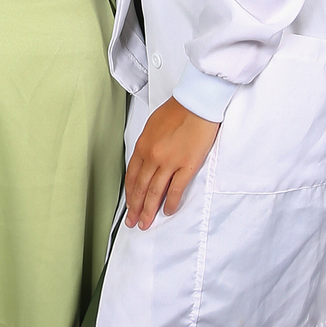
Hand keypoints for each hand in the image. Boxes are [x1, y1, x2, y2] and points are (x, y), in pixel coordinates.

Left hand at [125, 98, 220, 229]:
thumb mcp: (152, 126)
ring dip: (149, 210)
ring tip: (146, 223)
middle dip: (135, 208)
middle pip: (141, 188)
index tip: (128, 206)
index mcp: (143, 146)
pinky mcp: (186, 165)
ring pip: (154, 192)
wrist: (197, 103)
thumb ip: (147, 145)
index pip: (132, 176)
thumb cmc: (178, 110)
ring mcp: (169, 162)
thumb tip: (145, 160)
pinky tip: (167, 211)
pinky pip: (175, 190)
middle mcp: (152, 156)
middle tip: (132, 222)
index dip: (129, 194)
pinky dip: (170, 203)